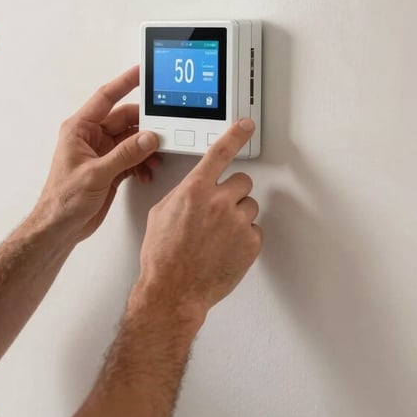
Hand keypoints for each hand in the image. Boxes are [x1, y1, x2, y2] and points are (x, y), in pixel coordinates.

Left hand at [37, 66, 161, 243]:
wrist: (60, 228)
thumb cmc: (63, 200)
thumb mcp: (96, 174)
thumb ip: (125, 155)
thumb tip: (147, 138)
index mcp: (80, 129)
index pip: (106, 97)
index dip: (125, 83)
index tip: (143, 72)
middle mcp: (91, 137)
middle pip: (125, 120)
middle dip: (145, 125)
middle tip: (163, 128)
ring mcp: (102, 153)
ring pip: (132, 139)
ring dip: (146, 147)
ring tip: (156, 156)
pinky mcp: (110, 168)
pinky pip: (133, 156)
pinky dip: (143, 162)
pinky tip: (147, 171)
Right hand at [137, 119, 261, 319]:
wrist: (173, 290)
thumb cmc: (162, 256)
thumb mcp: (161, 213)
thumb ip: (183, 194)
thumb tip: (194, 190)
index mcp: (194, 190)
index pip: (220, 152)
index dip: (235, 135)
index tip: (246, 125)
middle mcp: (218, 202)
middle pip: (242, 181)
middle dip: (232, 193)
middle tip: (218, 211)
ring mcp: (237, 223)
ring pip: (249, 206)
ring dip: (238, 216)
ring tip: (218, 236)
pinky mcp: (250, 243)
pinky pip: (254, 231)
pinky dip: (243, 238)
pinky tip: (225, 249)